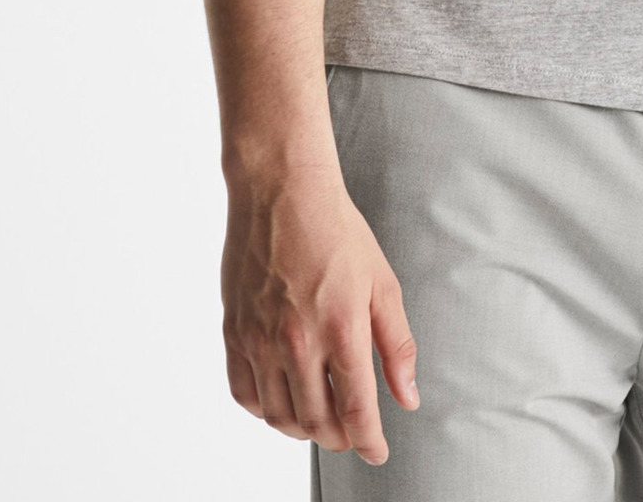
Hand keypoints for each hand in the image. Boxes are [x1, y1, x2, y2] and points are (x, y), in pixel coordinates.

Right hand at [221, 159, 419, 464]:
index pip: (356, 411)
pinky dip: (265, 410)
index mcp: (341, 328)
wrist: (281, 190)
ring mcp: (260, 339)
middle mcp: (297, 341)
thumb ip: (396, 345)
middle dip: (339, 437)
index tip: (377, 452)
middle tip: (351, 432)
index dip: (369, 442)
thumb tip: (408, 397)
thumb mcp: (382, 282)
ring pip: (279, 416)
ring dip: (303, 429)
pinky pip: (244, 393)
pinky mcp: (234, 332)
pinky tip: (282, 398)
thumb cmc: (336, 230)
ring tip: (320, 418)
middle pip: (316, 422)